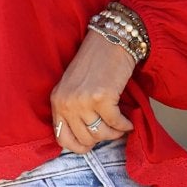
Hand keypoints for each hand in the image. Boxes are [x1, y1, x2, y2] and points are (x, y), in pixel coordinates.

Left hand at [50, 29, 135, 152]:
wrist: (110, 40)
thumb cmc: (95, 63)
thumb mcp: (74, 87)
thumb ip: (73, 109)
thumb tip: (88, 137)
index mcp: (57, 101)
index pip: (62, 138)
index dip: (79, 146)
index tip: (92, 144)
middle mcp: (67, 103)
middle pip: (85, 139)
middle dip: (102, 138)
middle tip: (111, 129)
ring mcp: (83, 101)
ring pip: (101, 134)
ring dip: (115, 133)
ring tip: (121, 125)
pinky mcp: (102, 98)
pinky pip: (115, 124)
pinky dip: (125, 125)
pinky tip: (129, 121)